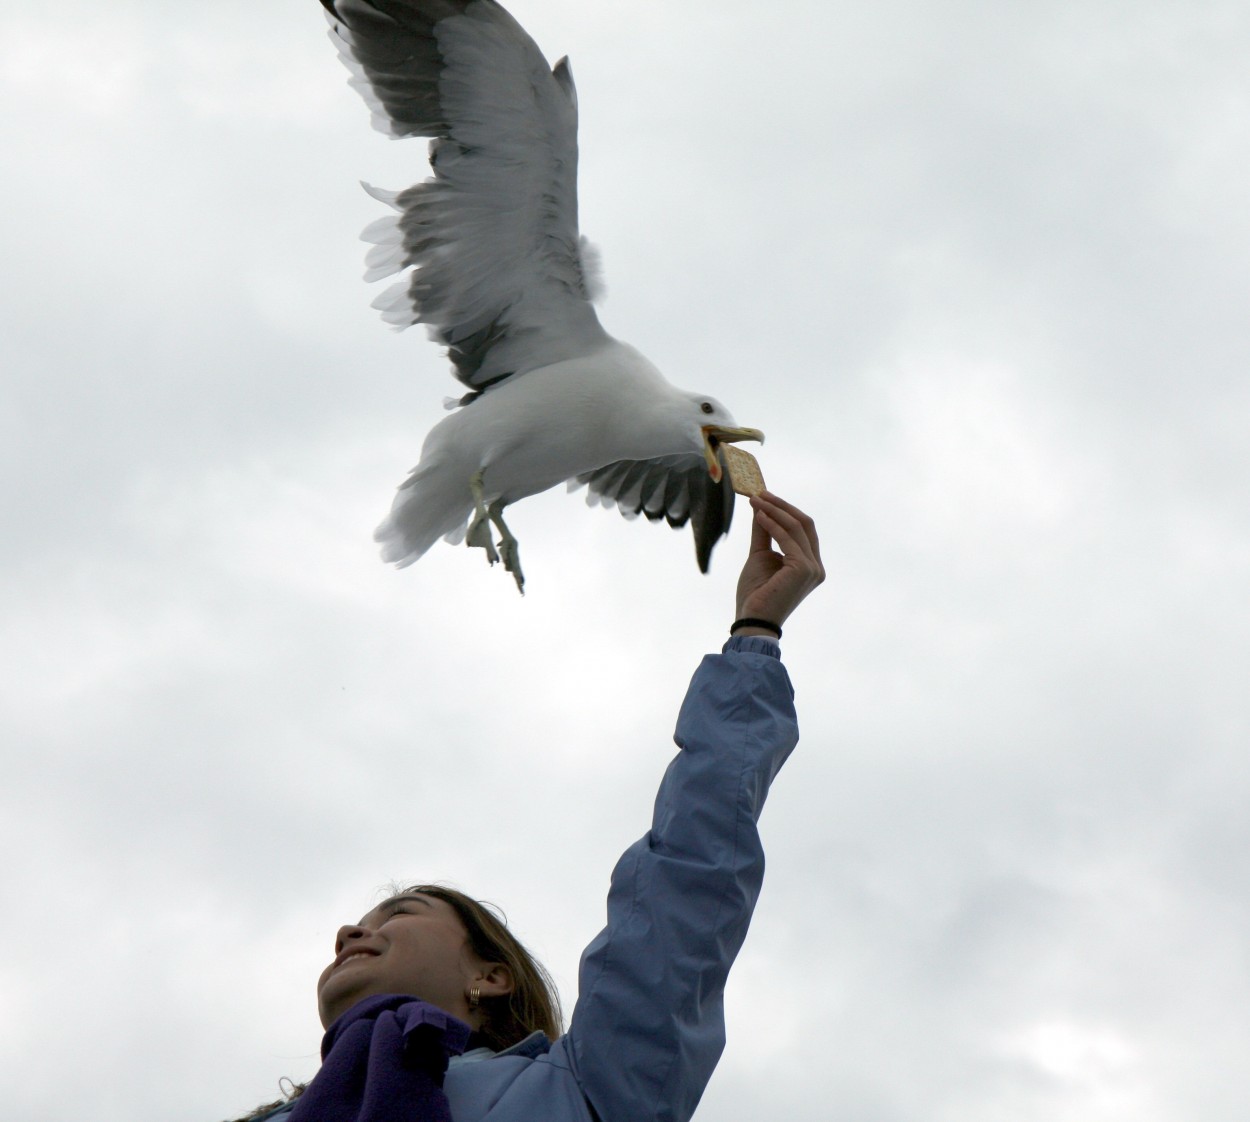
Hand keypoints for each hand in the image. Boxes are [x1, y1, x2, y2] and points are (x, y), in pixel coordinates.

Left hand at [734, 492, 824, 632]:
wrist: (752, 618)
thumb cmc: (755, 593)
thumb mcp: (760, 555)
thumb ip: (764, 532)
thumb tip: (761, 507)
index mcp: (811, 565)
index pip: (804, 529)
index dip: (786, 510)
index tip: (765, 497)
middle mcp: (817, 567)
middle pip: (804, 524)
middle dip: (782, 506)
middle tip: (760, 493)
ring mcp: (813, 568)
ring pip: (796, 527)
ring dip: (774, 510)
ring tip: (755, 500)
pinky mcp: (803, 569)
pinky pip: (787, 538)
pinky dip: (772, 524)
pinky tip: (759, 516)